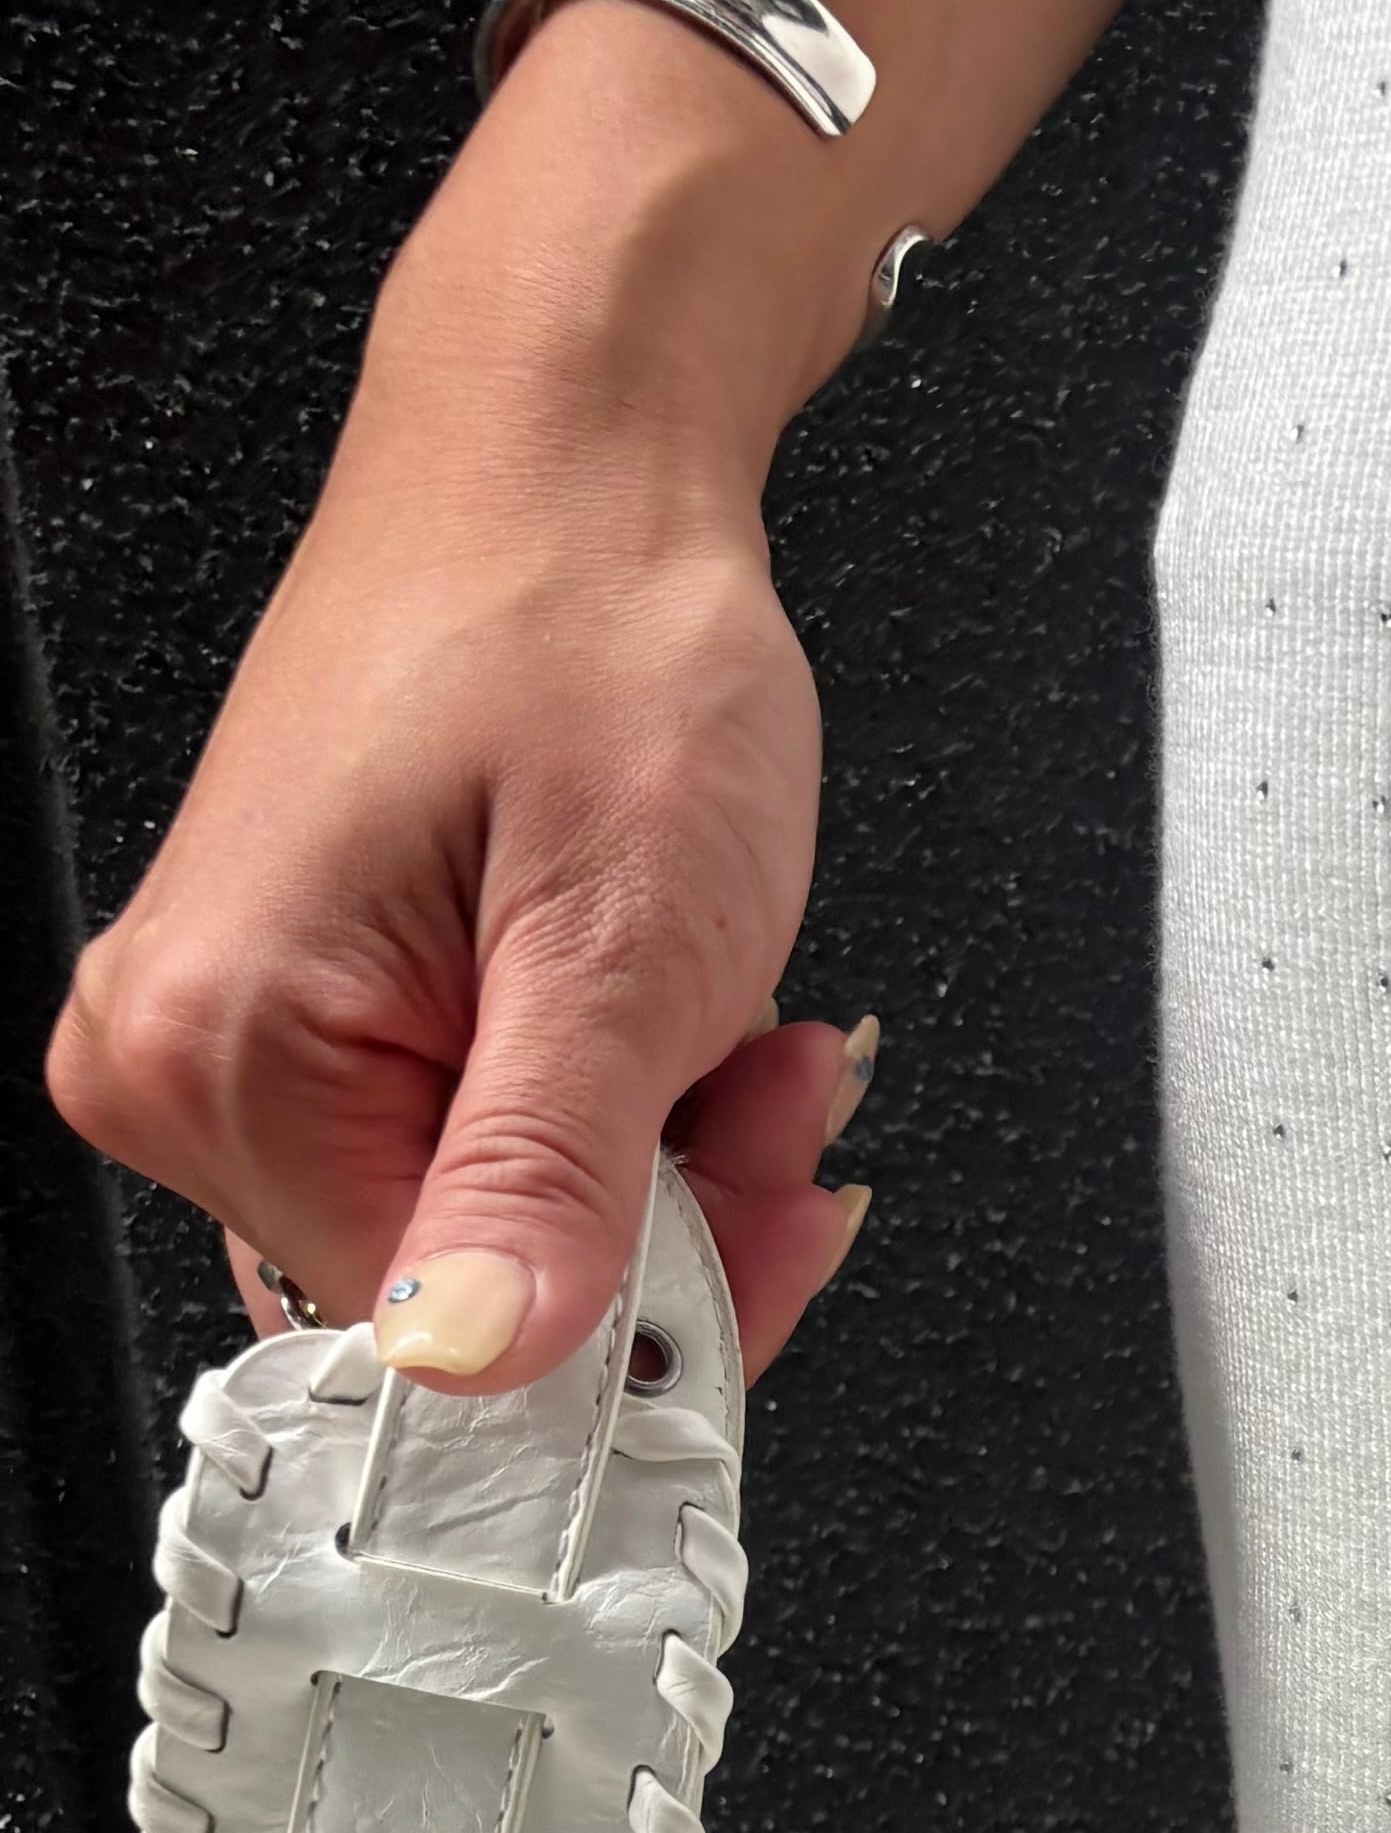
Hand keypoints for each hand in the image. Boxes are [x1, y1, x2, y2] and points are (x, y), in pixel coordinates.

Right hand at [46, 290, 870, 1394]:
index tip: (761, 1233)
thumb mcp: (622, 947)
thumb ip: (550, 1185)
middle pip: (469, 1294)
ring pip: (495, 1228)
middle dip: (664, 1226)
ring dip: (657, 1165)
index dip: (635, 1323)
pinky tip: (667, 1016)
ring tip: (730, 1024)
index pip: (440, 1347)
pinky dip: (607, 1110)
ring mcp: (235, 1035)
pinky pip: (478, 1146)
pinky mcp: (305, 1010)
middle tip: (768, 1089)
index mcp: (224, 1056)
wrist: (571, 462)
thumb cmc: (593, 631)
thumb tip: (485, 1371)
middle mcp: (182, 1060)